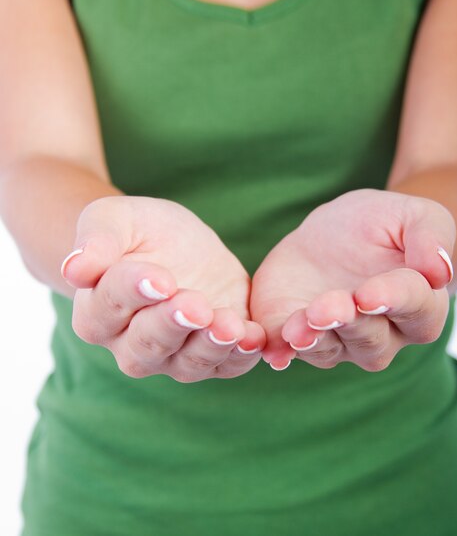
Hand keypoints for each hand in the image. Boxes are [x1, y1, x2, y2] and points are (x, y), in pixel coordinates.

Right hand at [61, 196, 265, 381]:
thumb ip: (97, 241)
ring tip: (230, 326)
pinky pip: (226, 365)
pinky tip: (255, 338)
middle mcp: (131, 344)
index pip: (110, 306)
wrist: (177, 245)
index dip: (134, 291)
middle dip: (173, 325)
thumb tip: (74, 269)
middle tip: (195, 305)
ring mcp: (174, 355)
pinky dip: (241, 356)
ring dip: (210, 346)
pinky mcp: (213, 353)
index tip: (158, 278)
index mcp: (98, 312)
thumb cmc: (139, 232)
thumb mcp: (115, 219)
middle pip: (148, 344)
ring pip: (188, 362)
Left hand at [249, 189, 454, 370]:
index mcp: (419, 304)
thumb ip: (432, 235)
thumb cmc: (381, 224)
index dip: (393, 300)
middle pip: (371, 340)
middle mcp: (382, 334)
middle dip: (349, 324)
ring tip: (299, 327)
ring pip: (329, 350)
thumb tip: (439, 272)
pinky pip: (289, 350)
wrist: (333, 232)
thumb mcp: (412, 214)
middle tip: (329, 307)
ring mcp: (338, 340)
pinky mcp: (296, 333)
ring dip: (314, 340)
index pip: (415, 308)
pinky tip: (273, 351)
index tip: (369, 293)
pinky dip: (280, 350)